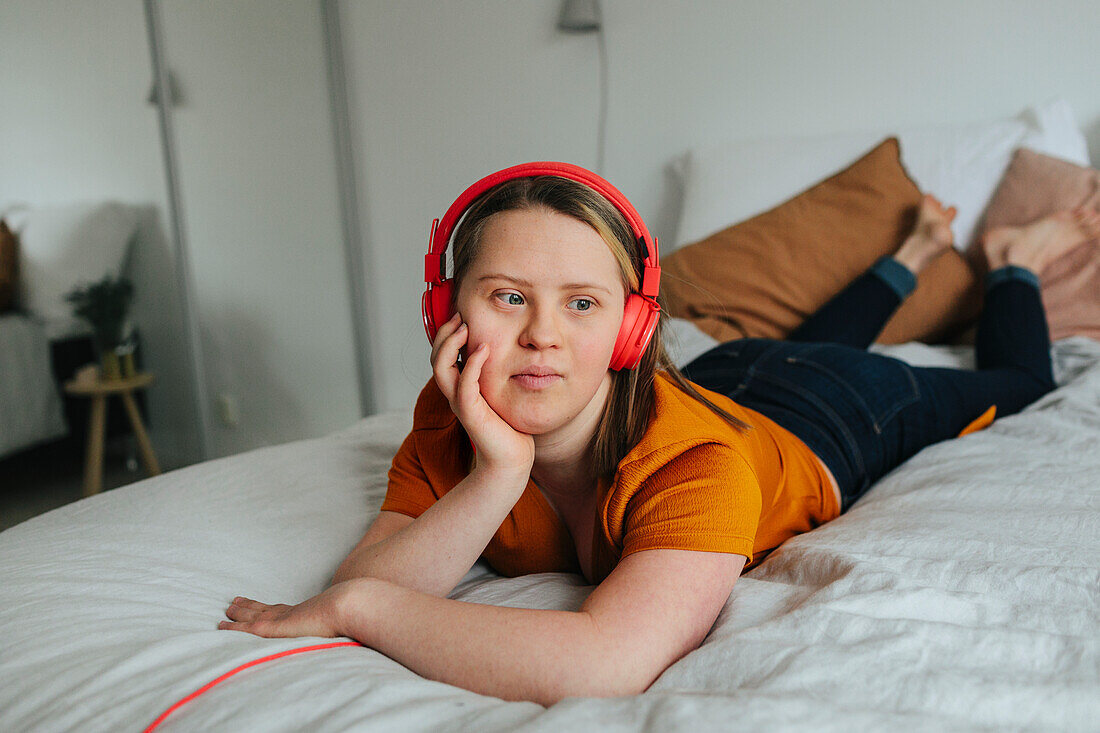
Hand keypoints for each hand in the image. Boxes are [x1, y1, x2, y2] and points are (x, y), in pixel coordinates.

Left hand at [218, 582, 351, 638]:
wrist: (351, 606)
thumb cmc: (355, 612)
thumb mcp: (348, 616)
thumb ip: (345, 619)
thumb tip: (357, 619)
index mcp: (307, 611)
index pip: (283, 609)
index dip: (269, 606)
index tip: (260, 602)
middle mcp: (292, 612)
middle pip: (265, 607)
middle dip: (250, 605)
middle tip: (235, 600)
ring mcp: (283, 618)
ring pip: (253, 615)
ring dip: (238, 612)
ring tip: (227, 608)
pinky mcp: (275, 628)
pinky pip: (248, 628)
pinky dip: (234, 627)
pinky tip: (222, 626)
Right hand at [430, 313, 534, 475]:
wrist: (510, 458)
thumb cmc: (508, 426)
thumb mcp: (499, 391)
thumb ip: (494, 373)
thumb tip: (503, 349)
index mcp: (459, 387)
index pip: (441, 356)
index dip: (446, 334)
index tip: (461, 315)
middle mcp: (455, 394)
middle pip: (435, 358)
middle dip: (444, 334)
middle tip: (459, 315)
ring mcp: (460, 403)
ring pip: (441, 368)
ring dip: (450, 344)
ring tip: (464, 326)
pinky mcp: (471, 413)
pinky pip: (464, 384)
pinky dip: (471, 364)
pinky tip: (484, 349)